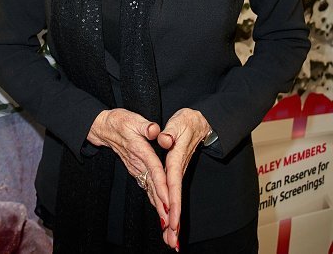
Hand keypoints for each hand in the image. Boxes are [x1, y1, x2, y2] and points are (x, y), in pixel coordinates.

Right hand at [87, 108, 169, 225]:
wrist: (104, 128)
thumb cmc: (120, 121)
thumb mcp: (133, 119)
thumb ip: (145, 126)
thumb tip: (154, 130)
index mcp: (139, 149)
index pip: (153, 169)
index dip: (161, 185)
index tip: (168, 200)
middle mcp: (137, 162)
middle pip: (152, 186)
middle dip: (162, 205)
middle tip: (171, 223)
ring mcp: (136, 168)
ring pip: (149, 189)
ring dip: (158, 207)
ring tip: (167, 225)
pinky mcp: (135, 169)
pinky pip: (146, 187)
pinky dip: (154, 200)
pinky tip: (160, 211)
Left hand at [157, 108, 210, 248]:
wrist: (199, 122)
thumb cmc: (186, 121)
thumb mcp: (178, 122)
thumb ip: (170, 131)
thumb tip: (164, 139)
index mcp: (176, 158)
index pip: (173, 182)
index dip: (172, 201)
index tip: (171, 219)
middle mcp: (178, 169)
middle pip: (176, 198)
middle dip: (175, 220)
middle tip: (173, 241)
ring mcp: (178, 173)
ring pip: (176, 200)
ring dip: (175, 221)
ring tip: (172, 242)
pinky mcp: (176, 174)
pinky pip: (174, 195)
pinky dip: (173, 212)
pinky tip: (171, 226)